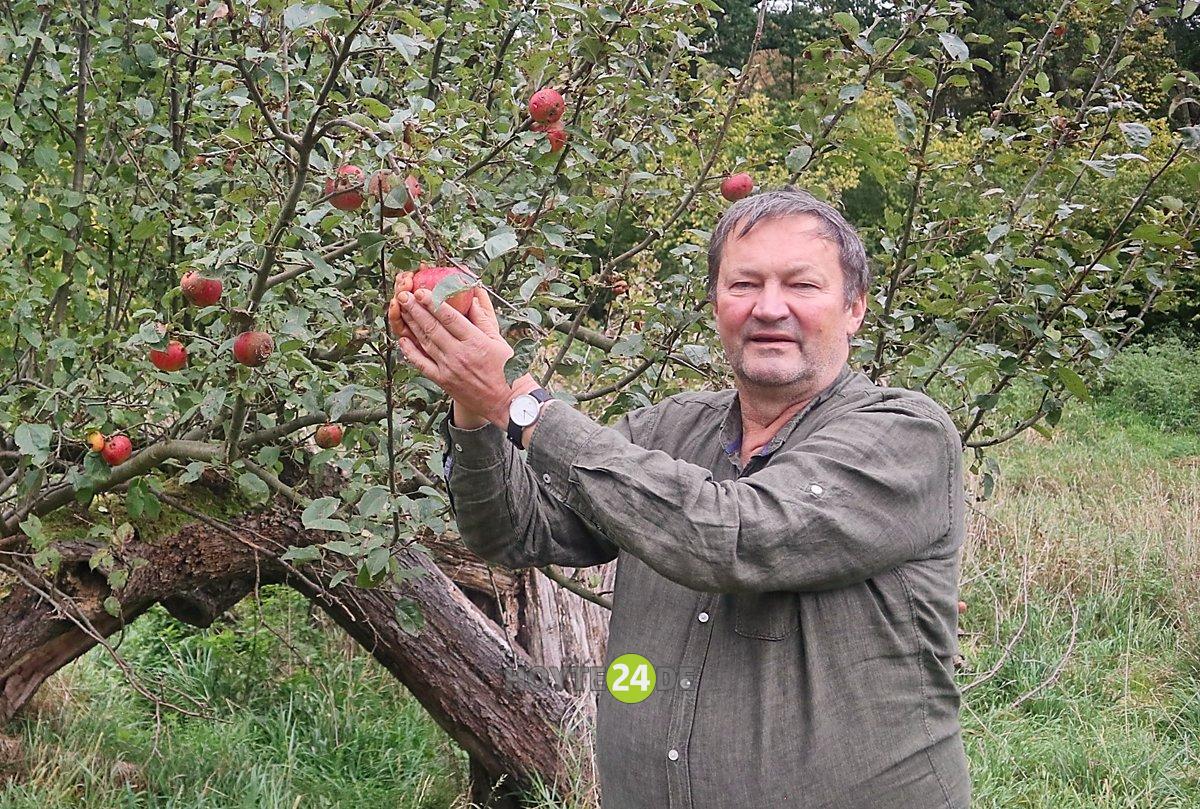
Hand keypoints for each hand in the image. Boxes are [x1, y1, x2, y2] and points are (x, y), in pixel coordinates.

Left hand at [391, 283, 520, 427]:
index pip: (450, 317)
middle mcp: (459, 354)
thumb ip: (483, 320)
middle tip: (404, 295)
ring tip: (402, 310)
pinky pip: (422, 364)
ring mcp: (449, 369)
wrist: (506, 402)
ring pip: (425, 342)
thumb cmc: (506, 370)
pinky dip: (410, 352)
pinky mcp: (443, 381)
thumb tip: (472, 299)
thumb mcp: (498, 341)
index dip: (433, 302)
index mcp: (475, 342)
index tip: (421, 291)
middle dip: (416, 309)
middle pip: (433, 327)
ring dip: (412, 325)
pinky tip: (403, 340)